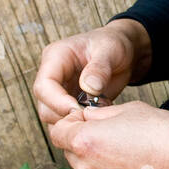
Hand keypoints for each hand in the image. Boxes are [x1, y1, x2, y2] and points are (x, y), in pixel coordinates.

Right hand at [33, 20, 150, 126]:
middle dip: (65, 115)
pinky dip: (81, 124)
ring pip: (53, 117)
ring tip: (98, 113)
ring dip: (74, 122)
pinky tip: (99, 116)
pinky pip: (67, 120)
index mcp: (56, 57)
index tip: (79, 109)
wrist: (125, 52)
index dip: (57, 102)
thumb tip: (89, 88)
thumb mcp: (111, 50)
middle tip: (92, 116)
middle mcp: (53, 75)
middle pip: (44, 105)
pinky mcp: (70, 103)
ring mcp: (60, 90)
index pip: (44, 85)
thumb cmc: (115, 44)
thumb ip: (99, 68)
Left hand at [47, 101, 168, 168]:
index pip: (58, 130)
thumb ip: (100, 114)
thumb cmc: (163, 133)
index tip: (89, 118)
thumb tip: (88, 117)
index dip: (71, 121)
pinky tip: (132, 166)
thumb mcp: (129, 110)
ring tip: (125, 150)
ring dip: (95, 159)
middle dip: (83, 140)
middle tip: (111, 133)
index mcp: (85, 142)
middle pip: (70, 151)